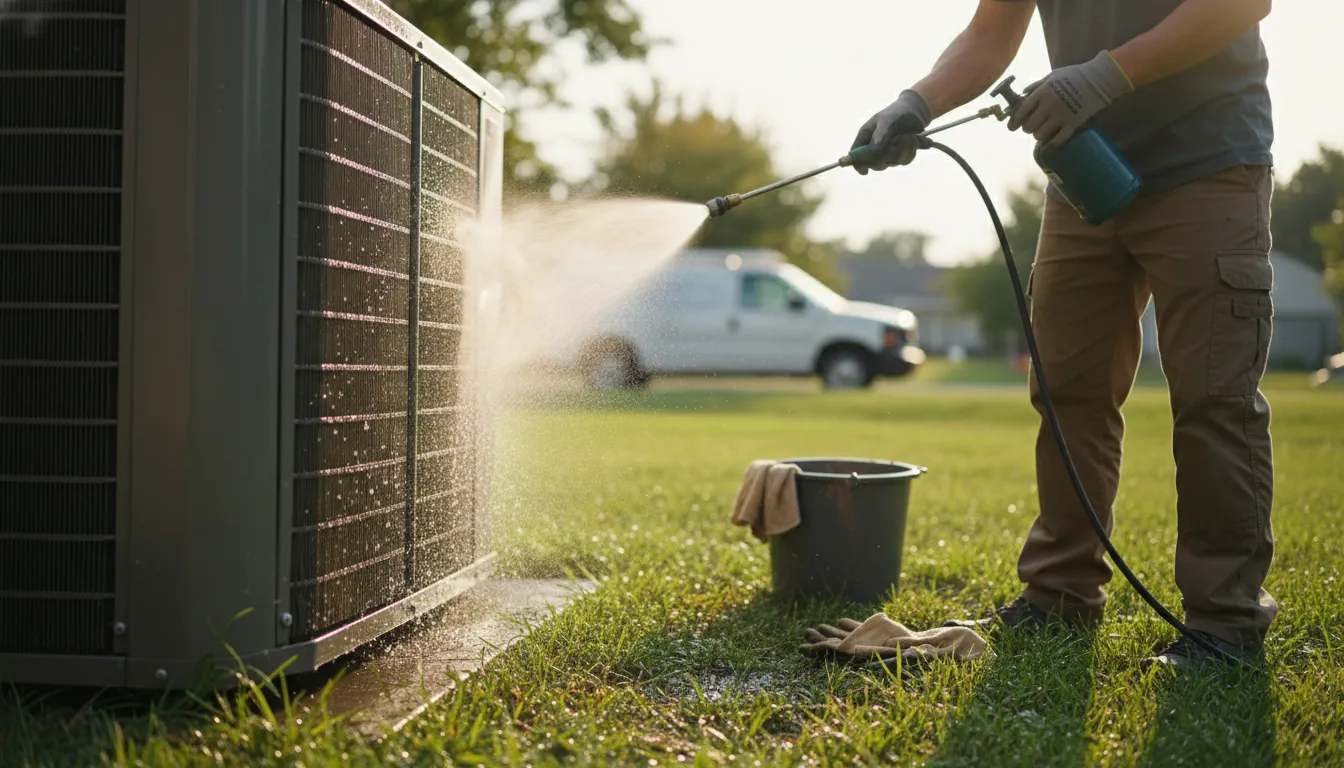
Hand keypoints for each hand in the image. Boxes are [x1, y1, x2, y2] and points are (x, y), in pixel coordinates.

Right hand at [850, 89, 931, 174]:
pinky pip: (904, 160)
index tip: (864, 171)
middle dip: (889, 156)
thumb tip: (874, 151)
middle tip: (899, 142)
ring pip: (893, 162)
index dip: (858, 164)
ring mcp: (887, 153)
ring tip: (910, 136)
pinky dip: (911, 151)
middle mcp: (874, 147)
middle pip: (875, 163)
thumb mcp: (887, 119)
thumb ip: (880, 134)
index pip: (856, 154)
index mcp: (865, 136)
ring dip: (904, 151)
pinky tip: (915, 140)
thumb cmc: (896, 112)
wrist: (914, 111)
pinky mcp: (900, 155)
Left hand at [1007, 50, 1133, 147]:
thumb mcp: (1052, 75)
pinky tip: (1052, 142)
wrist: (1100, 79)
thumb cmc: (1075, 75)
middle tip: (1031, 127)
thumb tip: (1022, 94)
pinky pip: (1058, 140)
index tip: (1013, 124)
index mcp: (1042, 92)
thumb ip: (1036, 85)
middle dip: (1028, 128)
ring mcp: (1061, 116)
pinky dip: (1053, 143)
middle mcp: (1049, 105)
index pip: (1021, 111)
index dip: (1015, 120)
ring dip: (1039, 135)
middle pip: (1029, 126)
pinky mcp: (1073, 124)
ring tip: (1042, 132)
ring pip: (1040, 135)